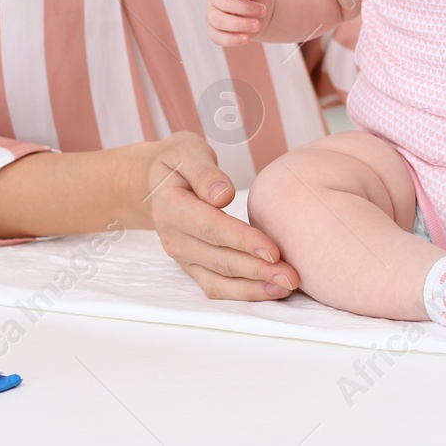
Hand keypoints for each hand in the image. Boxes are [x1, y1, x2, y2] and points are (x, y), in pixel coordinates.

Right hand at [129, 134, 301, 300]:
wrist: (153, 185)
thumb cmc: (177, 163)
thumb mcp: (186, 152)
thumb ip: (204, 172)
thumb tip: (223, 195)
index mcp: (171, 207)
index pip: (211, 227)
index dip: (243, 240)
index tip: (273, 250)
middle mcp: (175, 238)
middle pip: (220, 259)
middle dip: (258, 270)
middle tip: (292, 276)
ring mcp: (183, 256)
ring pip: (219, 279)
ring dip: (254, 287)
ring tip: (287, 286)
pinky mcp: (193, 266)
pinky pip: (216, 286)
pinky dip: (243, 293)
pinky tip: (271, 291)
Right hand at [207, 0, 270, 45]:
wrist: (259, 11)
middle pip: (224, 3)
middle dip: (245, 8)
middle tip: (263, 11)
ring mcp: (212, 15)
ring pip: (219, 21)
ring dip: (239, 25)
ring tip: (257, 25)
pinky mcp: (214, 31)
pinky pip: (217, 37)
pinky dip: (231, 39)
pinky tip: (246, 39)